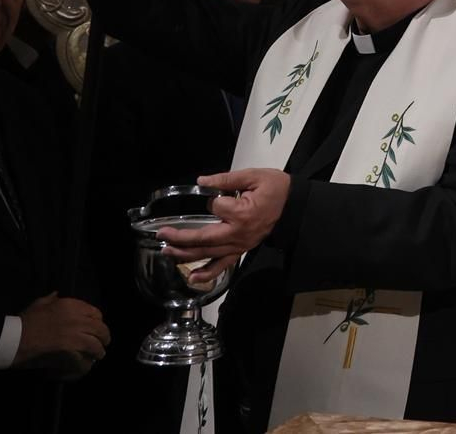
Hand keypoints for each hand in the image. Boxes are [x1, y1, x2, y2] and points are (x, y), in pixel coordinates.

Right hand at [14, 293, 109, 378]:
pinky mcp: (69, 351)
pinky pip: (85, 357)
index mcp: (71, 305)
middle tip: (104, 342)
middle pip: (100, 328)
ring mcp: (74, 335)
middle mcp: (77, 319)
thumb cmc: (25, 321)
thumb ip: (52, 298)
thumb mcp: (39, 303)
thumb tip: (57, 294)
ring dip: (99, 350)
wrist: (14, 339)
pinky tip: (88, 363)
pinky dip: (88, 361)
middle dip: (104, 336)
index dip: (98, 321)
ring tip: (99, 354)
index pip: (95, 313)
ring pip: (96, 344)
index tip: (96, 327)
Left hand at [158, 168, 290, 283]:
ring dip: (186, 254)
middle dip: (180, 237)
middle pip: (204, 238)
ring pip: (208, 253)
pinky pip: (223, 266)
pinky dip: (207, 274)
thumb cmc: (275, 188)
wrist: (294, 205)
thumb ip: (226, 179)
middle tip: (161, 234)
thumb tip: (201, 181)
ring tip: (167, 251)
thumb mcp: (254, 176)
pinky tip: (191, 279)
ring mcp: (239, 245)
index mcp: (242, 213)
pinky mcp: (241, 250)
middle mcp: (238, 234)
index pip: (216, 207)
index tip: (221, 191)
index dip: (214, 197)